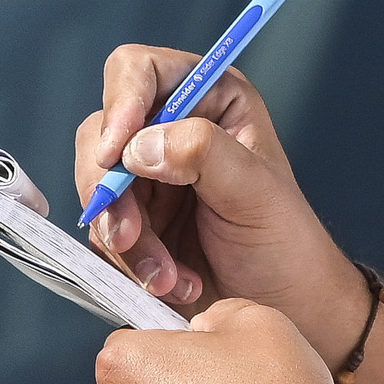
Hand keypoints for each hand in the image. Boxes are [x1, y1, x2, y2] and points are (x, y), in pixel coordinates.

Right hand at [75, 48, 363, 351]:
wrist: (287, 312)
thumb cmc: (287, 246)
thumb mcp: (255, 192)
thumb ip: (202, 154)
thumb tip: (140, 145)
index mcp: (209, 100)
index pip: (140, 71)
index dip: (119, 103)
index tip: (116, 154)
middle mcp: (171, 131)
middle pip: (102, 134)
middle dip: (111, 189)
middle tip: (127, 234)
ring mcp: (147, 179)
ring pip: (96, 189)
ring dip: (122, 236)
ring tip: (164, 275)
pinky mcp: (133, 222)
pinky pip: (101, 231)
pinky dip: (127, 261)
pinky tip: (168, 282)